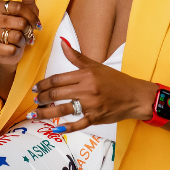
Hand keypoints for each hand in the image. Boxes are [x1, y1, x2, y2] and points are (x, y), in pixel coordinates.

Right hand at [0, 0, 41, 69]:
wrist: (7, 52)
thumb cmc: (18, 28)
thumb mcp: (26, 11)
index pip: (19, 7)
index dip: (31, 16)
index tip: (36, 23)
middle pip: (20, 22)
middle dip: (27, 30)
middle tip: (25, 32)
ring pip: (16, 36)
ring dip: (22, 40)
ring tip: (18, 40)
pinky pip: (11, 50)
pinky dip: (16, 50)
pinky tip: (12, 48)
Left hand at [32, 37, 154, 130]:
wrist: (134, 95)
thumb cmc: (115, 80)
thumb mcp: (96, 65)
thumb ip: (77, 56)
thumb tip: (62, 42)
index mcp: (86, 75)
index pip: (58, 79)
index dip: (43, 84)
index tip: (35, 88)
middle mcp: (86, 89)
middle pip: (57, 94)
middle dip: (42, 98)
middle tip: (34, 101)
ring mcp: (91, 105)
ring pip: (62, 109)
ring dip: (46, 113)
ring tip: (35, 114)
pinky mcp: (95, 118)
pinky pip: (77, 124)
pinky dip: (66, 127)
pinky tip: (55, 128)